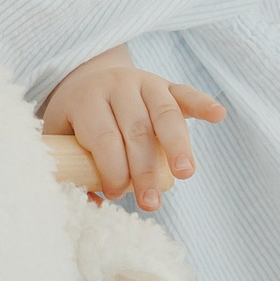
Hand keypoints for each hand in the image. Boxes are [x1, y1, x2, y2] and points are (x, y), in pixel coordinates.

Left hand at [41, 47, 224, 212]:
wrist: (88, 77)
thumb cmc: (75, 118)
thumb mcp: (60, 137)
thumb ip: (70, 168)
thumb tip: (95, 203)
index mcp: (87, 99)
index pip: (104, 137)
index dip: (112, 169)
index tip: (115, 194)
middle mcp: (117, 86)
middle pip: (136, 130)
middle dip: (145, 170)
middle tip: (151, 203)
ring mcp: (144, 82)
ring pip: (165, 114)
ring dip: (177, 146)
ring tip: (184, 175)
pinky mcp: (166, 85)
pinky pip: (186, 93)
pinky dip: (203, 103)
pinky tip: (218, 115)